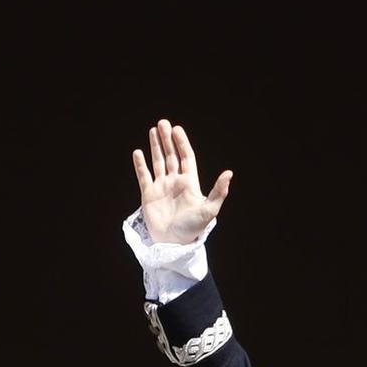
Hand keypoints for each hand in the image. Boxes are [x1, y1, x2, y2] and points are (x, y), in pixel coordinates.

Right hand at [132, 119, 232, 244]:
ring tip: (153, 130)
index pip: (186, 157)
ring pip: (158, 162)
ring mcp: (161, 187)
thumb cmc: (193, 228)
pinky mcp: (148, 195)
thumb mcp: (209, 210)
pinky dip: (140, 165)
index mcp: (189, 183)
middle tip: (163, 123)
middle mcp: (175, 182)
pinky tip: (138, 152)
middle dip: (167, 140)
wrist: (173, 244)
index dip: (182, 143)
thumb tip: (229, 173)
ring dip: (155, 146)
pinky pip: (144, 176)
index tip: (177, 129)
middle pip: (171, 156)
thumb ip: (218, 191)